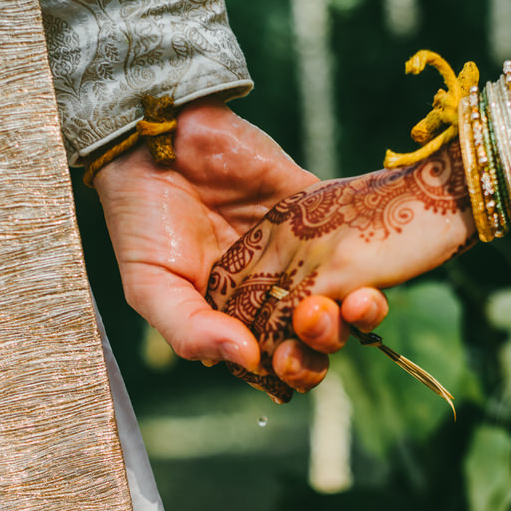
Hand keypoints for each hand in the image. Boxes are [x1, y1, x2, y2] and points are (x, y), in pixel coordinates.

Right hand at [94, 98, 386, 377]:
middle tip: (314, 319)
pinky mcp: (314, 203)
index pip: (282, 357)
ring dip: (361, 304)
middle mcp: (275, 288)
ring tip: (352, 299)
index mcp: (239, 318)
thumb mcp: (151, 287)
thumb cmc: (141, 221)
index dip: (296, 368)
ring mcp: (299, 247)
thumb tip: (246, 361)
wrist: (148, 143)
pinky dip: (368, 242)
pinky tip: (368, 253)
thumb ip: (191, 331)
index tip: (288, 360)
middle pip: (323, 330)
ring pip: (350, 287)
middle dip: (329, 337)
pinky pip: (354, 227)